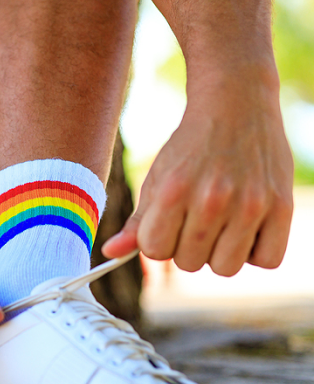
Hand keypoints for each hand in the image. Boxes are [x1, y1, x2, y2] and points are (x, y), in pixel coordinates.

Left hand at [103, 80, 292, 275]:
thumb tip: (111, 253)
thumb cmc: (190, 149)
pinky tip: (248, 228)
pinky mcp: (283, 206)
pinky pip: (267, 261)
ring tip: (222, 222)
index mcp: (174, 191)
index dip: (159, 241)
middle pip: (189, 263)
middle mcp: (213, 198)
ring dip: (220, 253)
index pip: (155, 251)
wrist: (236, 105)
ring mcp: (251, 204)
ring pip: (225, 268)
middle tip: (197, 217)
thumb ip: (137, 221)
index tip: (169, 222)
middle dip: (188, 246)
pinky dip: (256, 252)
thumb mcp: (158, 180)